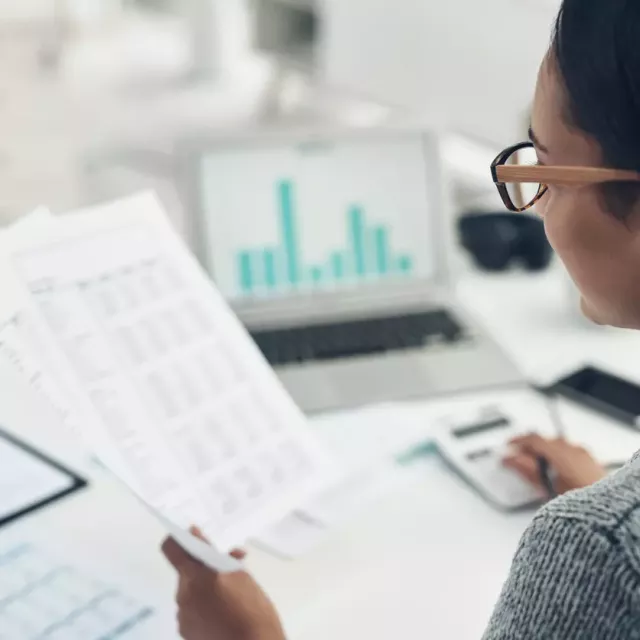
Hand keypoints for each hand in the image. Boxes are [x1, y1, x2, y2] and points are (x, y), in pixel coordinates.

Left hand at [162, 527, 285, 639]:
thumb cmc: (252, 608)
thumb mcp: (238, 574)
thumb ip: (215, 554)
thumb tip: (196, 533)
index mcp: (194, 576)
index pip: (170, 548)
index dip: (178, 539)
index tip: (192, 538)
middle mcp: (182, 596)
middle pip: (185, 572)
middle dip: (202, 568)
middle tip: (227, 571)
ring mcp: (183, 617)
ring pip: (190, 591)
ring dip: (204, 588)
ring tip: (229, 596)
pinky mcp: (186, 633)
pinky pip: (191, 610)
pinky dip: (203, 607)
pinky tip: (223, 612)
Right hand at [503, 434, 606, 494]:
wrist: (607, 515)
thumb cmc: (581, 502)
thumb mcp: (545, 486)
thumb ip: (525, 468)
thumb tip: (510, 459)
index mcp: (560, 450)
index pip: (533, 438)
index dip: (518, 441)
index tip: (508, 447)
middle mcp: (574, 449)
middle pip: (546, 442)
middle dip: (530, 449)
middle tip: (518, 458)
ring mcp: (585, 456)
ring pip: (559, 449)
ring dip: (545, 455)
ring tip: (536, 470)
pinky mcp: (592, 465)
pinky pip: (570, 456)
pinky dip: (558, 460)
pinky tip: (555, 475)